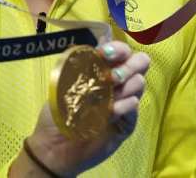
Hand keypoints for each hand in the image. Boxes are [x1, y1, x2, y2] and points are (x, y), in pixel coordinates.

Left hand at [17, 42, 149, 176]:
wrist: (54, 147)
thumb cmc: (57, 113)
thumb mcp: (63, 86)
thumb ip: (78, 68)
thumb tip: (90, 50)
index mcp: (102, 69)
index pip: (120, 51)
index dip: (117, 48)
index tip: (104, 54)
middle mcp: (117, 83)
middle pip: (140, 62)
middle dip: (129, 65)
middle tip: (112, 77)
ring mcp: (123, 101)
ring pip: (139, 83)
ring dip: (127, 85)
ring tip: (109, 95)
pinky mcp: (126, 122)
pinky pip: (134, 107)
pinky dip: (125, 106)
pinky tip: (111, 112)